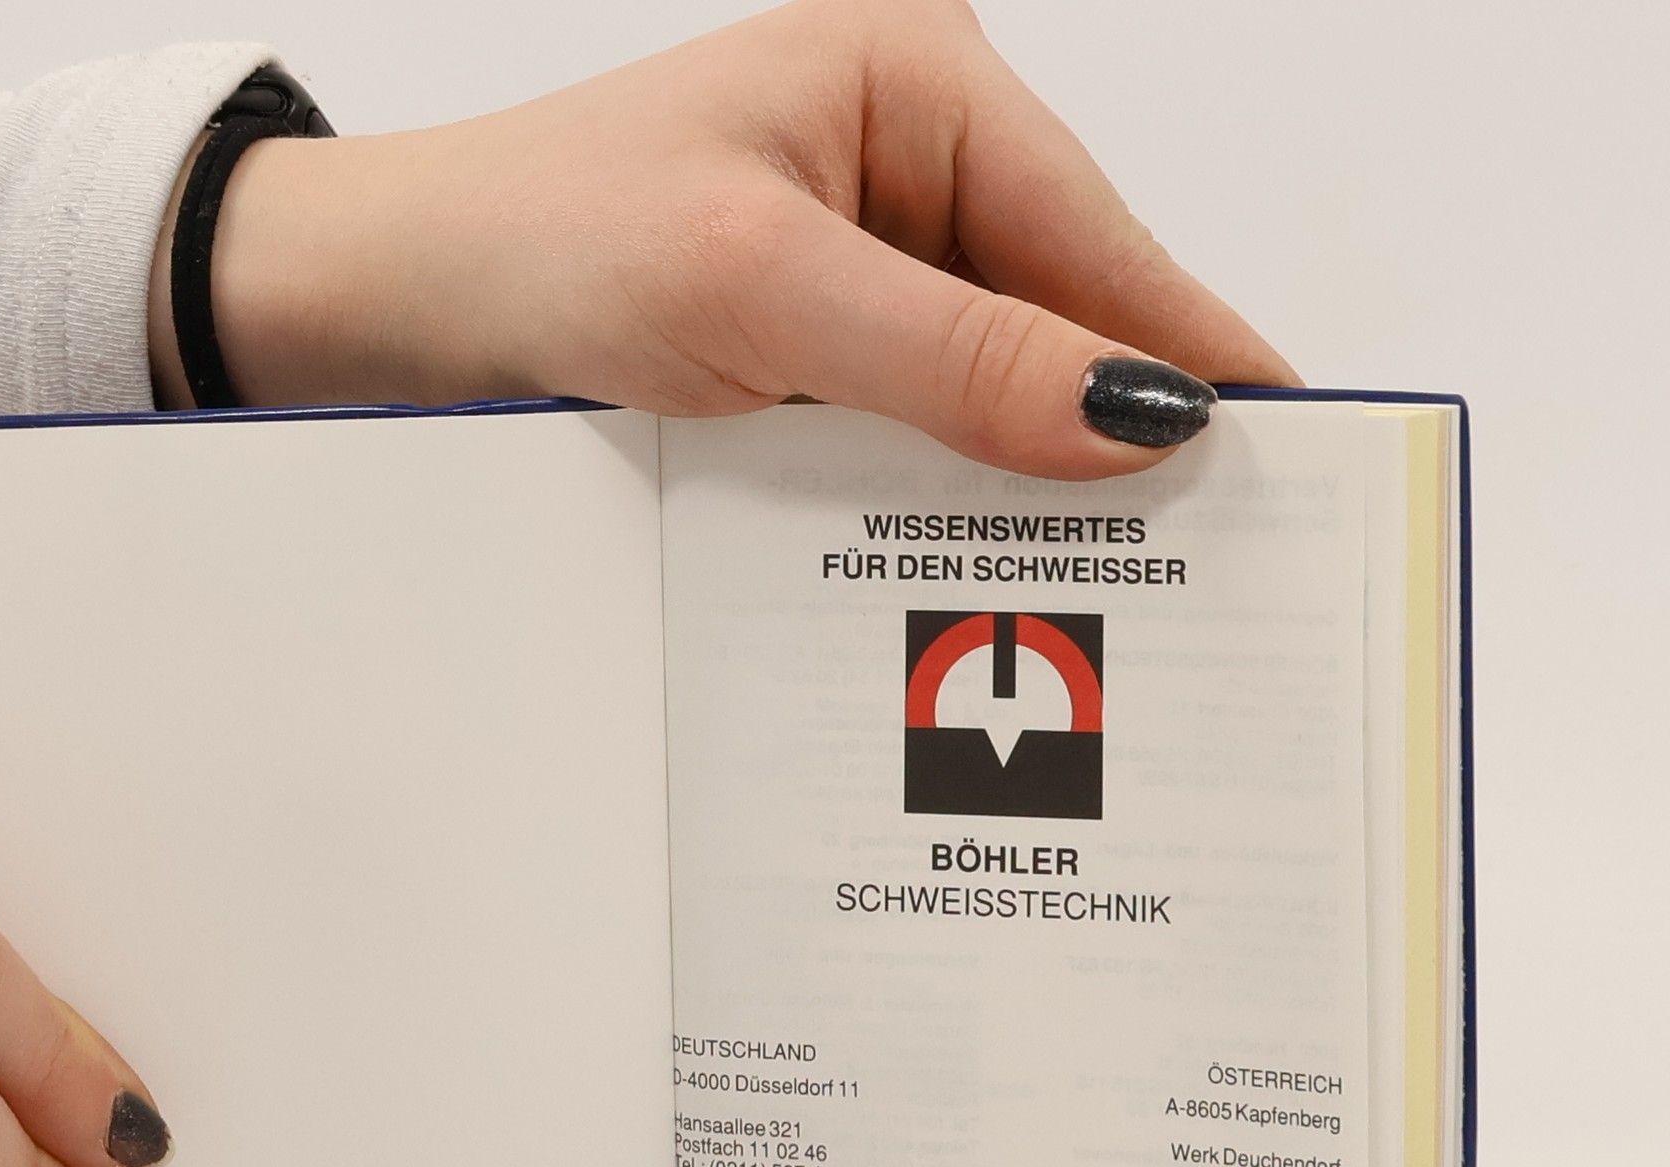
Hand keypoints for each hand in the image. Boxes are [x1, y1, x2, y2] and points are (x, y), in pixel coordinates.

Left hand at [170, 0, 1296, 474]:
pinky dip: (943, 485)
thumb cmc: (541, 240)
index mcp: (913, 82)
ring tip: (1110, 575)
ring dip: (1024, 470)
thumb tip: (1132, 412)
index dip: (1183, 345)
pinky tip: (975, 553)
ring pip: (989, 380)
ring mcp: (857, 259)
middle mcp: (899, 161)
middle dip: (1110, 425)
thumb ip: (953, 353)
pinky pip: (915, 421)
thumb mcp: (761, 288)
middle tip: (1206, 550)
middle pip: (1055, 309)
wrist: (390, 304)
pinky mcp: (813, 344)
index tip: (1284, 440)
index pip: (1090, 232)